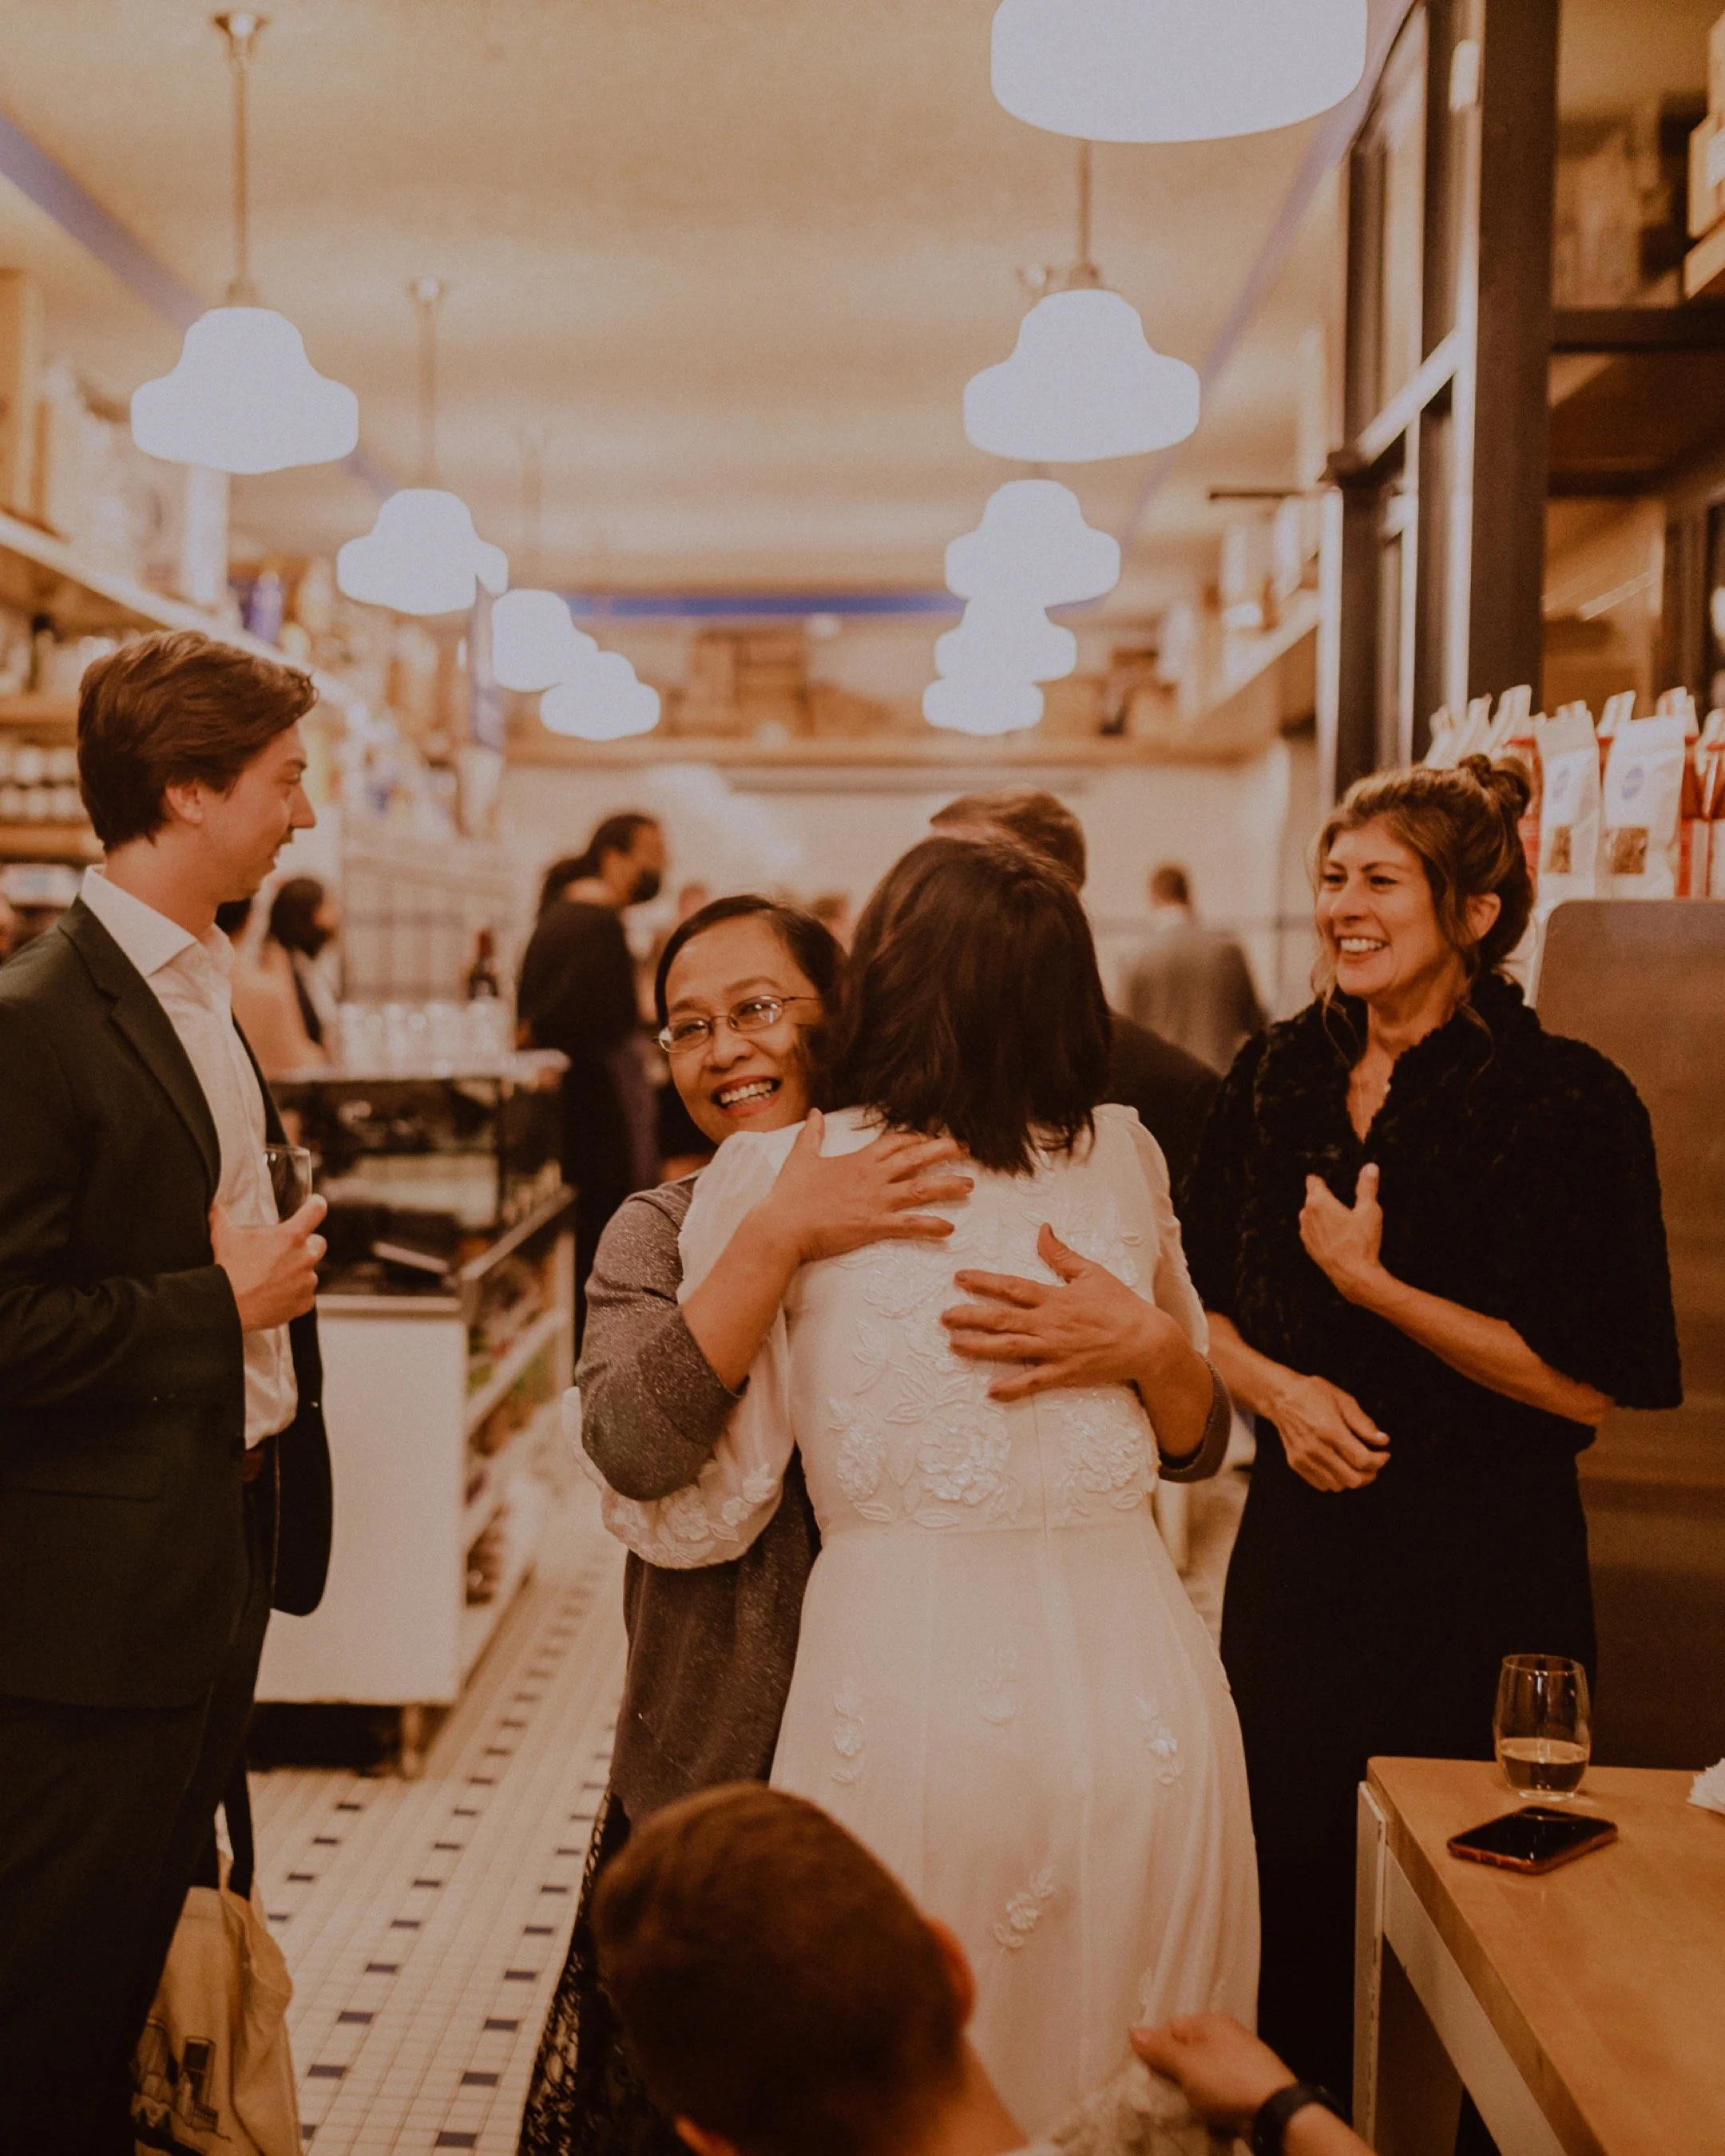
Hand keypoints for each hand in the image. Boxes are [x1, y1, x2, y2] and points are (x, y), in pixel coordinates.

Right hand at [212, 1195, 327, 1330]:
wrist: (229, 1306)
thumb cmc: (229, 1270)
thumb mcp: (223, 1236)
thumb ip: (220, 1216)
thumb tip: (213, 1205)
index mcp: (291, 1236)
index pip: (317, 1210)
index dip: (315, 1205)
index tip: (313, 1206)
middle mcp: (305, 1257)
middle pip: (319, 1242)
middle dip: (306, 1244)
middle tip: (285, 1250)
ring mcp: (307, 1281)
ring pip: (310, 1271)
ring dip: (297, 1271)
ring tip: (273, 1277)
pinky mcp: (305, 1302)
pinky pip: (306, 1294)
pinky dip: (295, 1294)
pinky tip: (276, 1294)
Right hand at [753, 1112, 971, 1266]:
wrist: (783, 1225)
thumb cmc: (790, 1195)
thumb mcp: (801, 1157)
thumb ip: (812, 1134)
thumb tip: (814, 1113)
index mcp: (858, 1160)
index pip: (894, 1142)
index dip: (915, 1138)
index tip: (931, 1137)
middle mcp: (872, 1177)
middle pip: (915, 1158)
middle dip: (943, 1151)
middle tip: (966, 1149)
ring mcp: (875, 1200)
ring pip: (920, 1189)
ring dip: (947, 1185)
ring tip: (969, 1185)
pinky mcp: (873, 1225)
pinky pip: (908, 1224)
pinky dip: (930, 1226)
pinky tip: (949, 1229)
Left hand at [941, 1223, 1187, 1403]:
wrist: (1147, 1341)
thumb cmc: (1120, 1305)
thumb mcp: (1092, 1272)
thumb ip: (1061, 1254)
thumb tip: (1042, 1229)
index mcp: (1055, 1297)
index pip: (1012, 1287)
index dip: (984, 1282)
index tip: (959, 1278)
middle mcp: (1050, 1323)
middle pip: (1003, 1318)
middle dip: (970, 1316)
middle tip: (943, 1316)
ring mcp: (1056, 1350)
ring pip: (1011, 1348)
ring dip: (980, 1347)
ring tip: (954, 1345)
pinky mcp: (1065, 1372)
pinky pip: (1034, 1382)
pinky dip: (1012, 1387)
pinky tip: (991, 1390)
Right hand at [1130, 2014, 1298, 2134]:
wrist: (1276, 2115)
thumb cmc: (1227, 2081)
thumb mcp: (1187, 2064)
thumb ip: (1160, 2049)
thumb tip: (1134, 2030)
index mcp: (1211, 2023)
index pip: (1171, 2028)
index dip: (1157, 2050)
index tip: (1148, 2075)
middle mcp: (1227, 2039)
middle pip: (1187, 2055)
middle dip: (1174, 2077)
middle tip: (1163, 2096)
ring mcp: (1240, 2066)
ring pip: (1203, 2079)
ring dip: (1193, 2096)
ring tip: (1184, 2112)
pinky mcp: (1249, 2091)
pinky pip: (1220, 2097)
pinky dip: (1212, 2108)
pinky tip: (1207, 2121)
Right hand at [1269, 1368, 1387, 1490]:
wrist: (1280, 1396)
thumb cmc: (1312, 1394)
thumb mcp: (1343, 1400)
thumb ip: (1363, 1423)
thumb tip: (1382, 1441)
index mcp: (1330, 1431)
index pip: (1362, 1460)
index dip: (1379, 1461)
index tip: (1384, 1454)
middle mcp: (1316, 1449)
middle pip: (1353, 1479)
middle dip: (1370, 1474)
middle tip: (1374, 1463)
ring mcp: (1304, 1459)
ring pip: (1338, 1485)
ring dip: (1352, 1478)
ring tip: (1357, 1465)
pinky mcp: (1296, 1464)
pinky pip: (1322, 1485)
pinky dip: (1335, 1480)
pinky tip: (1339, 1466)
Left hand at [1299, 1165, 1385, 1304]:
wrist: (1353, 1276)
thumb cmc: (1361, 1242)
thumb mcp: (1369, 1211)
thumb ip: (1367, 1187)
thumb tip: (1370, 1166)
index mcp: (1318, 1202)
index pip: (1313, 1181)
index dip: (1322, 1177)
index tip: (1330, 1176)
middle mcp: (1306, 1215)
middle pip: (1311, 1196)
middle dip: (1322, 1194)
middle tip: (1339, 1193)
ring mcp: (1305, 1232)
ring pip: (1309, 1213)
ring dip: (1320, 1211)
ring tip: (1337, 1213)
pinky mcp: (1309, 1246)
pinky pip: (1311, 1229)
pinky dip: (1319, 1227)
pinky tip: (1334, 1231)